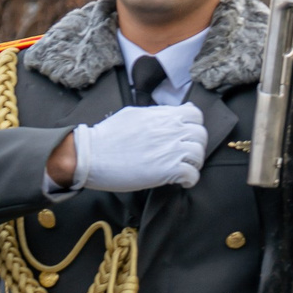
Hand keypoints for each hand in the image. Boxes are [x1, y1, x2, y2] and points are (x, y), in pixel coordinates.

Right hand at [68, 103, 205, 192]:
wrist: (90, 154)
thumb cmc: (107, 136)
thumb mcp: (133, 114)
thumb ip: (156, 113)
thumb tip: (171, 112)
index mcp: (162, 116)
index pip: (195, 114)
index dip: (194, 125)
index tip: (187, 135)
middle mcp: (170, 130)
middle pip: (201, 135)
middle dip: (196, 145)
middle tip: (186, 154)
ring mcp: (170, 150)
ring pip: (199, 154)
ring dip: (194, 163)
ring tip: (184, 168)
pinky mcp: (167, 170)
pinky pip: (192, 174)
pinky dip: (190, 179)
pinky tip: (181, 181)